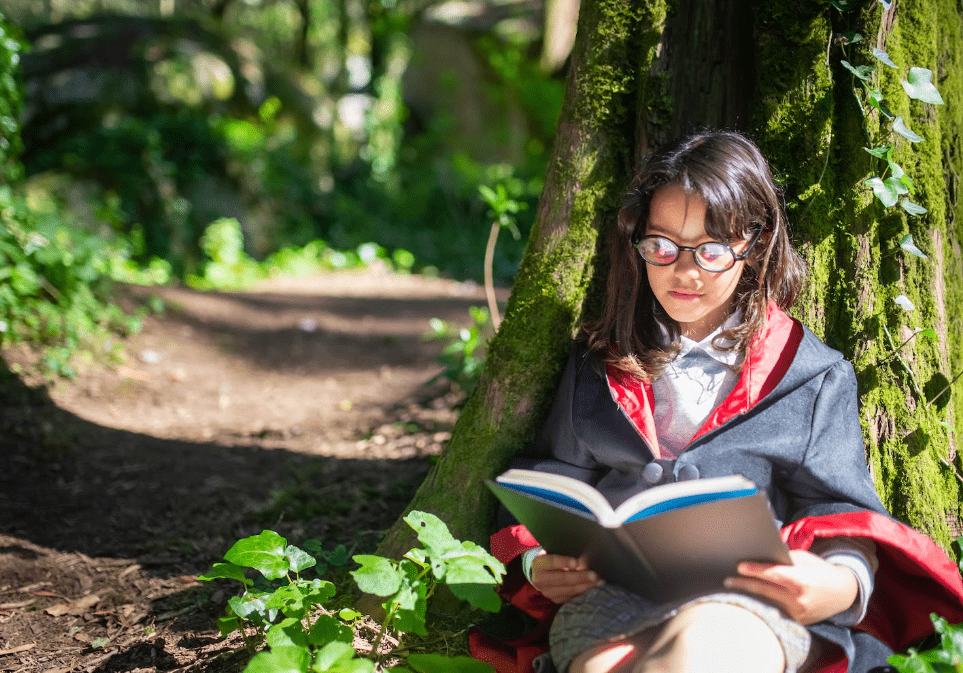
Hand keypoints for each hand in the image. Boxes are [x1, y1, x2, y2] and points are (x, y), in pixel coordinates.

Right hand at [530, 551, 602, 603]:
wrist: (539, 572)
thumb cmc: (551, 557)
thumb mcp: (553, 552)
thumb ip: (565, 553)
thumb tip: (584, 556)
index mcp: (538, 564)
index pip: (551, 562)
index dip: (564, 562)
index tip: (576, 562)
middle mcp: (540, 580)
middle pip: (561, 579)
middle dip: (580, 577)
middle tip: (594, 575)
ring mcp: (547, 592)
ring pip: (568, 590)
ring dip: (585, 586)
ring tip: (598, 582)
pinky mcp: (555, 599)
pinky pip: (571, 597)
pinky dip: (583, 592)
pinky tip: (593, 587)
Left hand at [723, 550, 858, 624]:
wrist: (843, 593)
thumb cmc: (820, 571)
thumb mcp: (805, 559)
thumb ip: (784, 559)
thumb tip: (761, 556)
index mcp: (802, 581)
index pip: (773, 575)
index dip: (755, 570)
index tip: (739, 566)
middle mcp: (799, 600)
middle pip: (765, 590)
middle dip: (744, 584)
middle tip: (727, 580)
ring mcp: (798, 613)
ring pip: (767, 602)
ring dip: (750, 595)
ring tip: (733, 588)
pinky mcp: (798, 621)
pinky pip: (776, 611)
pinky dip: (763, 604)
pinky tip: (750, 598)